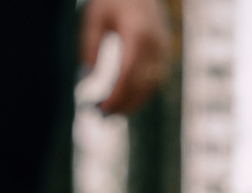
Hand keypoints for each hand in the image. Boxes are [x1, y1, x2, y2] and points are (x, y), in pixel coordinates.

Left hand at [83, 0, 174, 114]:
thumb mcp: (95, 17)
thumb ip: (90, 46)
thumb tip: (86, 76)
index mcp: (137, 34)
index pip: (128, 73)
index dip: (118, 94)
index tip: (103, 107)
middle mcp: (155, 44)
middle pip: (142, 84)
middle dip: (124, 103)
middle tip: (105, 115)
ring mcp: (163, 49)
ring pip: (151, 86)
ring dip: (134, 102)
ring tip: (114, 112)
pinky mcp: (164, 51)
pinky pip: (155, 79)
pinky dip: (141, 92)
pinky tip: (126, 99)